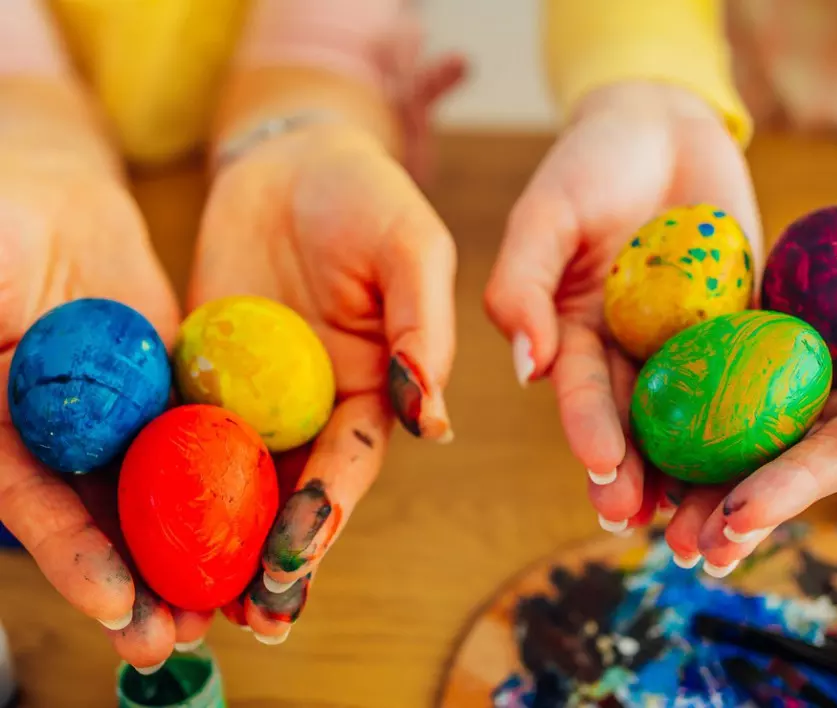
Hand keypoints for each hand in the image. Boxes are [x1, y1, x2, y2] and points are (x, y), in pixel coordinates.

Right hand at [0, 155, 187, 669]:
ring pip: (154, 499)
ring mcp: (116, 423)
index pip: (29, 500)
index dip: (69, 554)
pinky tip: (262, 529)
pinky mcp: (167, 399)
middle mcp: (58, 439)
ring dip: (190, 554)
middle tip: (173, 637)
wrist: (56, 193)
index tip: (113, 603)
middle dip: (137, 583)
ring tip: (229, 610)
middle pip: (97, 522)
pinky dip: (225, 491)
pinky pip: (199, 447)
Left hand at [188, 120, 455, 642]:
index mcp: (371, 388)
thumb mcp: (411, 247)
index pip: (353, 461)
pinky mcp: (203, 373)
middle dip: (277, 552)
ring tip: (197, 595)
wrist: (292, 160)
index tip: (299, 553)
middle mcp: (312, 405)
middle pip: (295, 489)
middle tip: (252, 612)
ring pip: (237, 477)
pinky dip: (168, 475)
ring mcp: (254, 394)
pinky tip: (147, 516)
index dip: (330, 509)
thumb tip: (433, 419)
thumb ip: (423, 327)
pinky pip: (183, 428)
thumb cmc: (367, 197)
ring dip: (220, 535)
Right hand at [484, 82, 760, 534]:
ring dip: (692, 469)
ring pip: (692, 415)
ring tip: (697, 518)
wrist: (662, 124)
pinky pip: (749, 370)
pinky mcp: (737, 324)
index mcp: (575, 333)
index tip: (602, 468)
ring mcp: (686, 342)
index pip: (581, 392)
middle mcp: (629, 349)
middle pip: (635, 422)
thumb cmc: (589, 164)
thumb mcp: (544, 216)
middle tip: (638, 520)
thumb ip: (522, 285)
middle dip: (635, 473)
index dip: (589, 432)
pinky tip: (764, 454)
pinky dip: (754, 415)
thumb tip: (528, 367)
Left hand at [672, 201, 836, 575]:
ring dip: (684, 475)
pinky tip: (629, 430)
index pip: (821, 465)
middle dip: (719, 511)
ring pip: (725, 434)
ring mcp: (778, 384)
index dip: (780, 495)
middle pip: (764, 468)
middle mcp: (818, 414)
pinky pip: (703, 374)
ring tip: (639, 511)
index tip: (735, 521)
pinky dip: (670, 406)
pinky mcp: (746, 346)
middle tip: (676, 547)